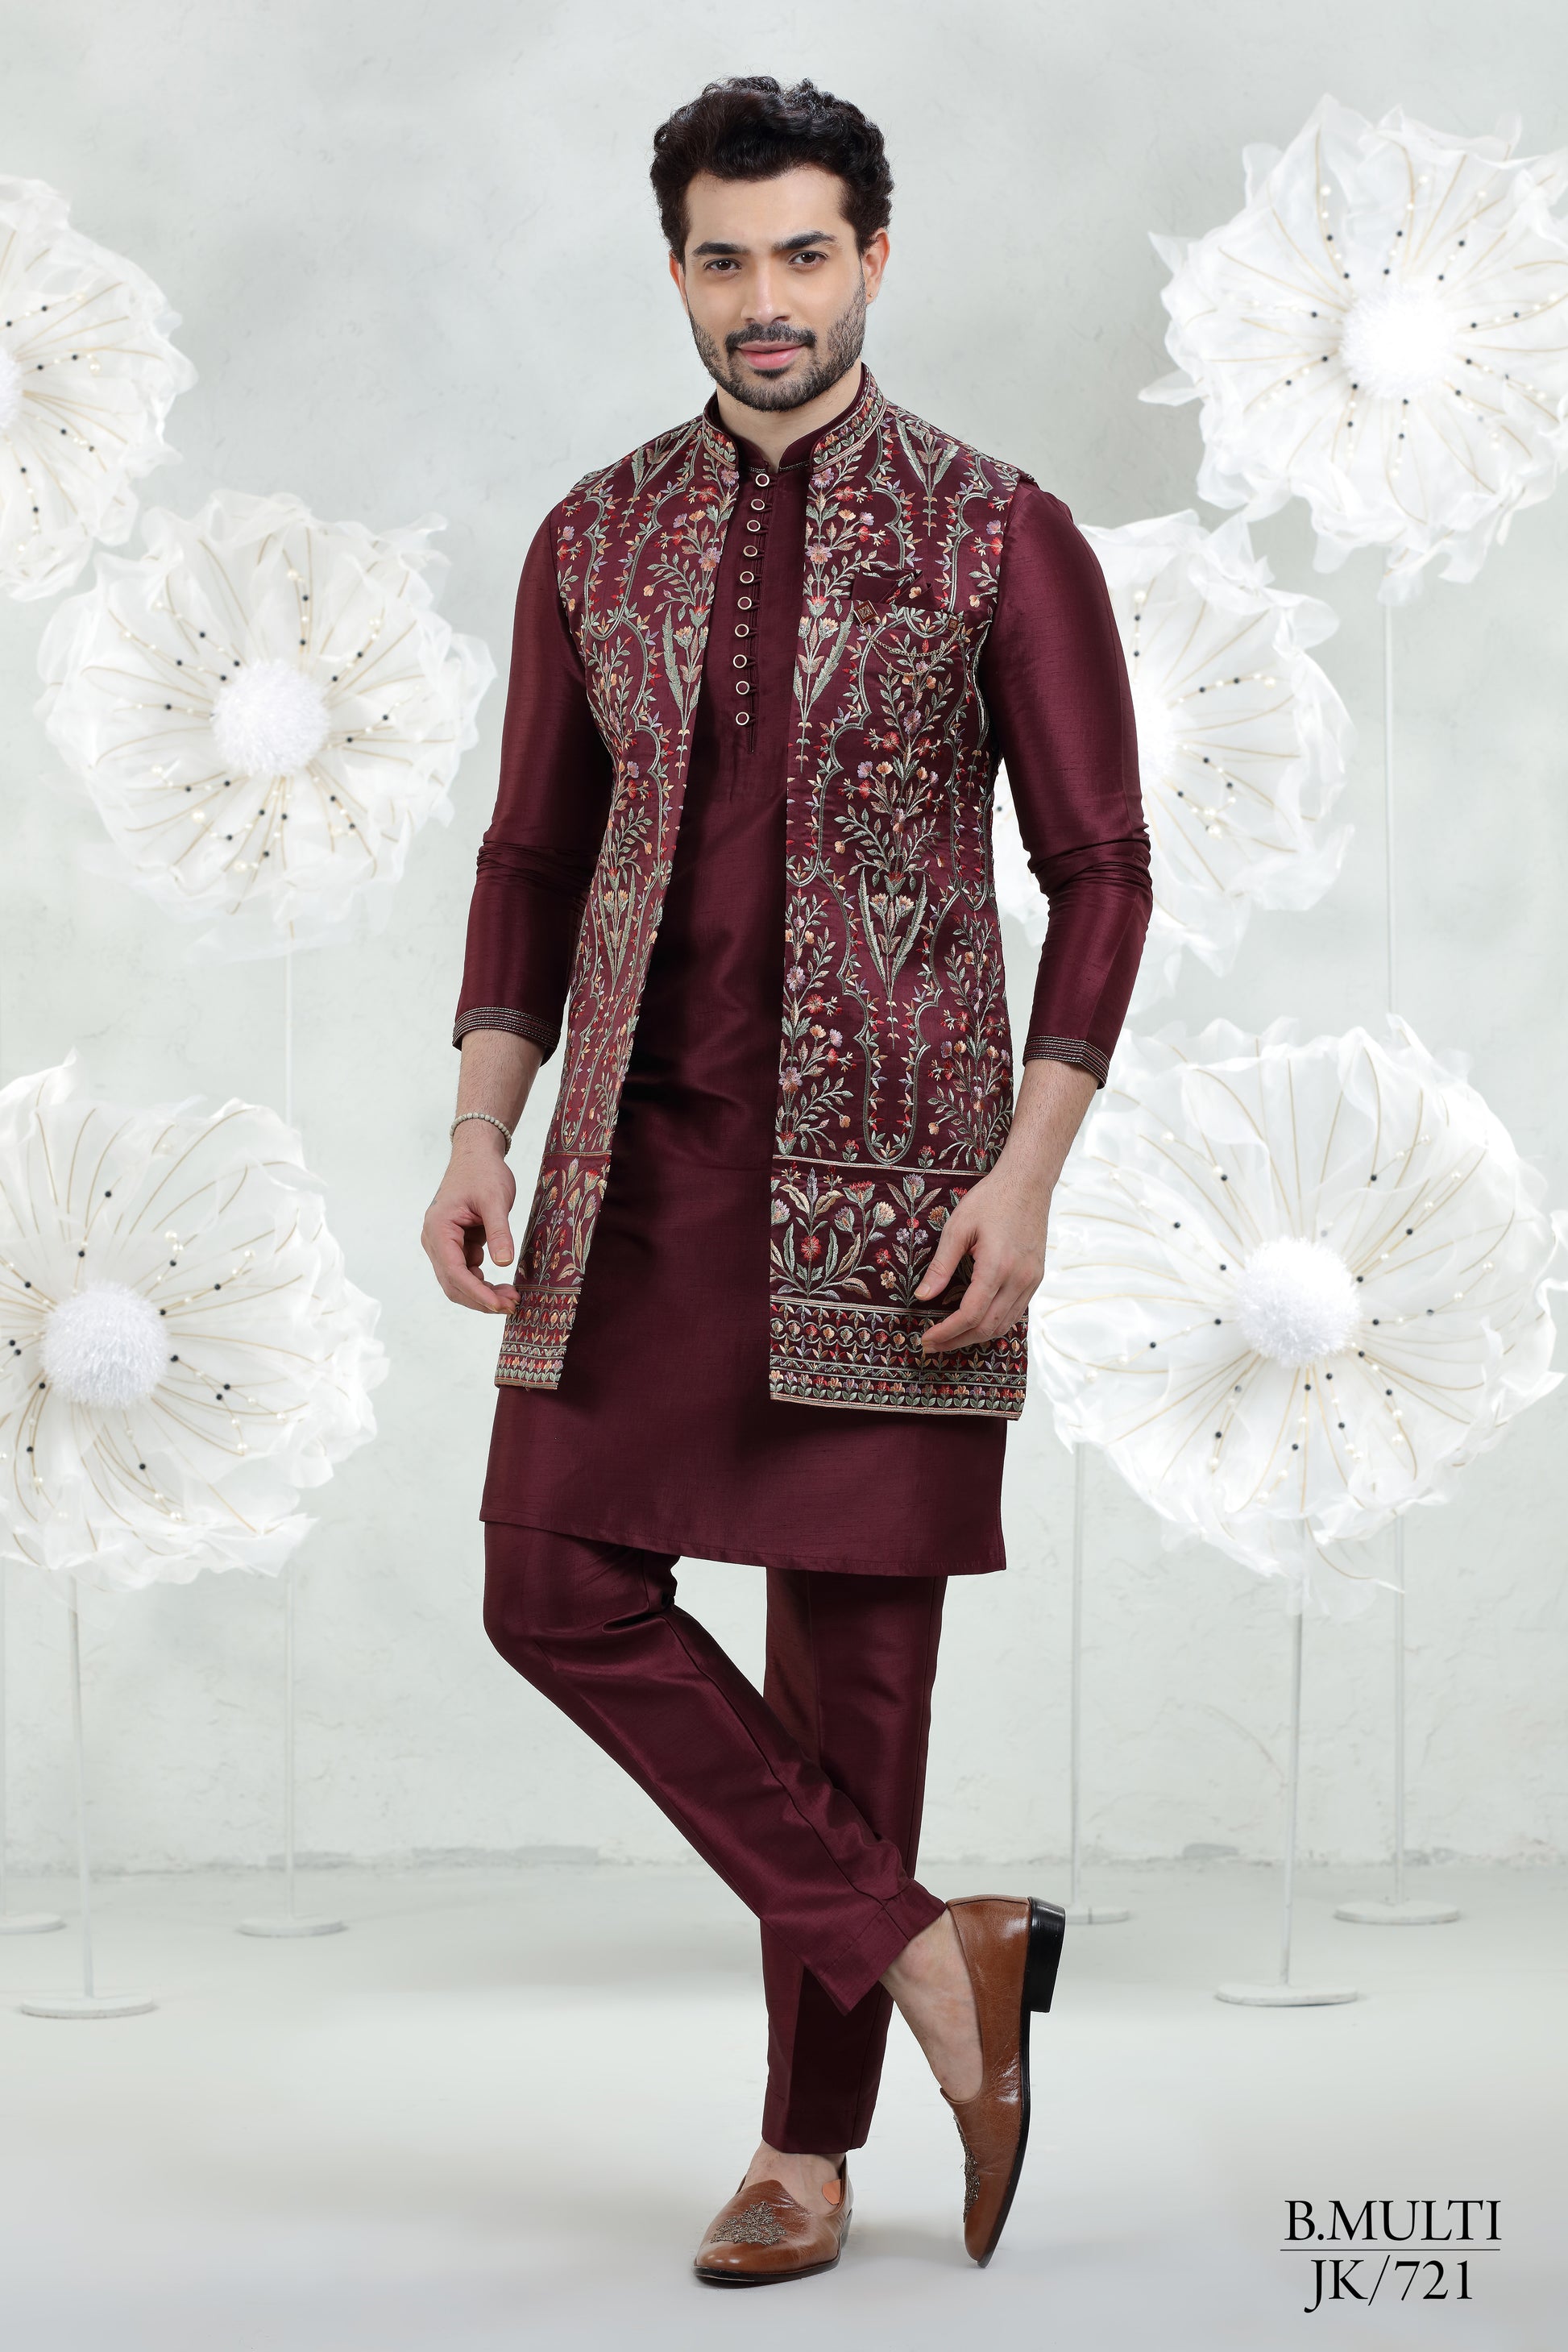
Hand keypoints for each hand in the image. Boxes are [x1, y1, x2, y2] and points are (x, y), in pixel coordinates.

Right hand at [421, 1128, 520, 1312]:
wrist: (476, 1155)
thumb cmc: (483, 1172)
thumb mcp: (495, 1199)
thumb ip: (499, 1231)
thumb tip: (504, 1263)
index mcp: (438, 1229)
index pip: (454, 1271)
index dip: (476, 1292)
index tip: (499, 1305)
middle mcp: (434, 1240)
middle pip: (453, 1283)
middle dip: (481, 1299)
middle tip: (512, 1305)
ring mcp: (442, 1244)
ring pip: (458, 1281)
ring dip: (482, 1293)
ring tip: (511, 1297)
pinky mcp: (454, 1245)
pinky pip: (465, 1271)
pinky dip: (482, 1282)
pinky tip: (502, 1284)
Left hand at [915, 1162, 1047, 1355]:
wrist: (1028, 1183)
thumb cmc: (991, 1200)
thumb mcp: (958, 1228)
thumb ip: (941, 1266)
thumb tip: (923, 1297)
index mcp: (997, 1267)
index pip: (970, 1315)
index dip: (947, 1332)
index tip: (926, 1339)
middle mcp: (1020, 1279)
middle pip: (988, 1327)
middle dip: (957, 1341)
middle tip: (932, 1345)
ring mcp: (1032, 1280)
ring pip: (1004, 1325)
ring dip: (976, 1337)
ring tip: (950, 1338)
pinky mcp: (1036, 1278)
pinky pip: (1016, 1312)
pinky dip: (994, 1324)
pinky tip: (975, 1323)